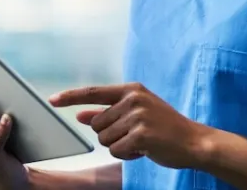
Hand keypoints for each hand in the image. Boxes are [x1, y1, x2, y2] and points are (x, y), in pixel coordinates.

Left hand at [50, 82, 210, 168]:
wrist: (194, 141)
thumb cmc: (164, 128)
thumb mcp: (135, 114)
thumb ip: (107, 113)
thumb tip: (80, 115)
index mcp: (131, 90)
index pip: (93, 92)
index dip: (70, 97)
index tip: (52, 100)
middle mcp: (133, 100)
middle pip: (97, 124)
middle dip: (111, 135)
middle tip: (135, 135)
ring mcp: (138, 116)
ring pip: (105, 139)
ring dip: (119, 146)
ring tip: (141, 141)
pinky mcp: (141, 134)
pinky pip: (116, 150)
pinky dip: (127, 155)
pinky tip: (144, 150)